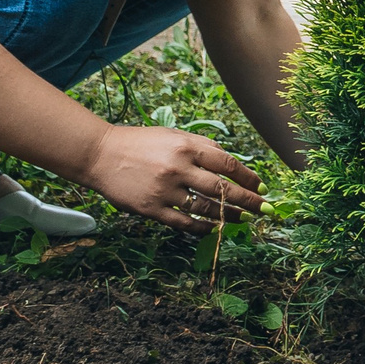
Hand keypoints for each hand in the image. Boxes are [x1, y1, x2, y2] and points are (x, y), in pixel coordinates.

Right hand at [81, 125, 262, 233]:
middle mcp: (177, 168)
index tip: (261, 187)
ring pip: (205, 208)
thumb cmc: (140, 143)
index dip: (248, 177)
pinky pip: (184, 222)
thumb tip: (230, 162)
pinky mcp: (151, 209)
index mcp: (186, 147)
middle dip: (248, 201)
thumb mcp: (173, 135)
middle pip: (222, 189)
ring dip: (229, 216)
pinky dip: (202, 227)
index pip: (227, 164)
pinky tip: (215, 228)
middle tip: (264, 209)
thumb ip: (202, 146)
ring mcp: (164, 191)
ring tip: (244, 220)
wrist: (100, 154)